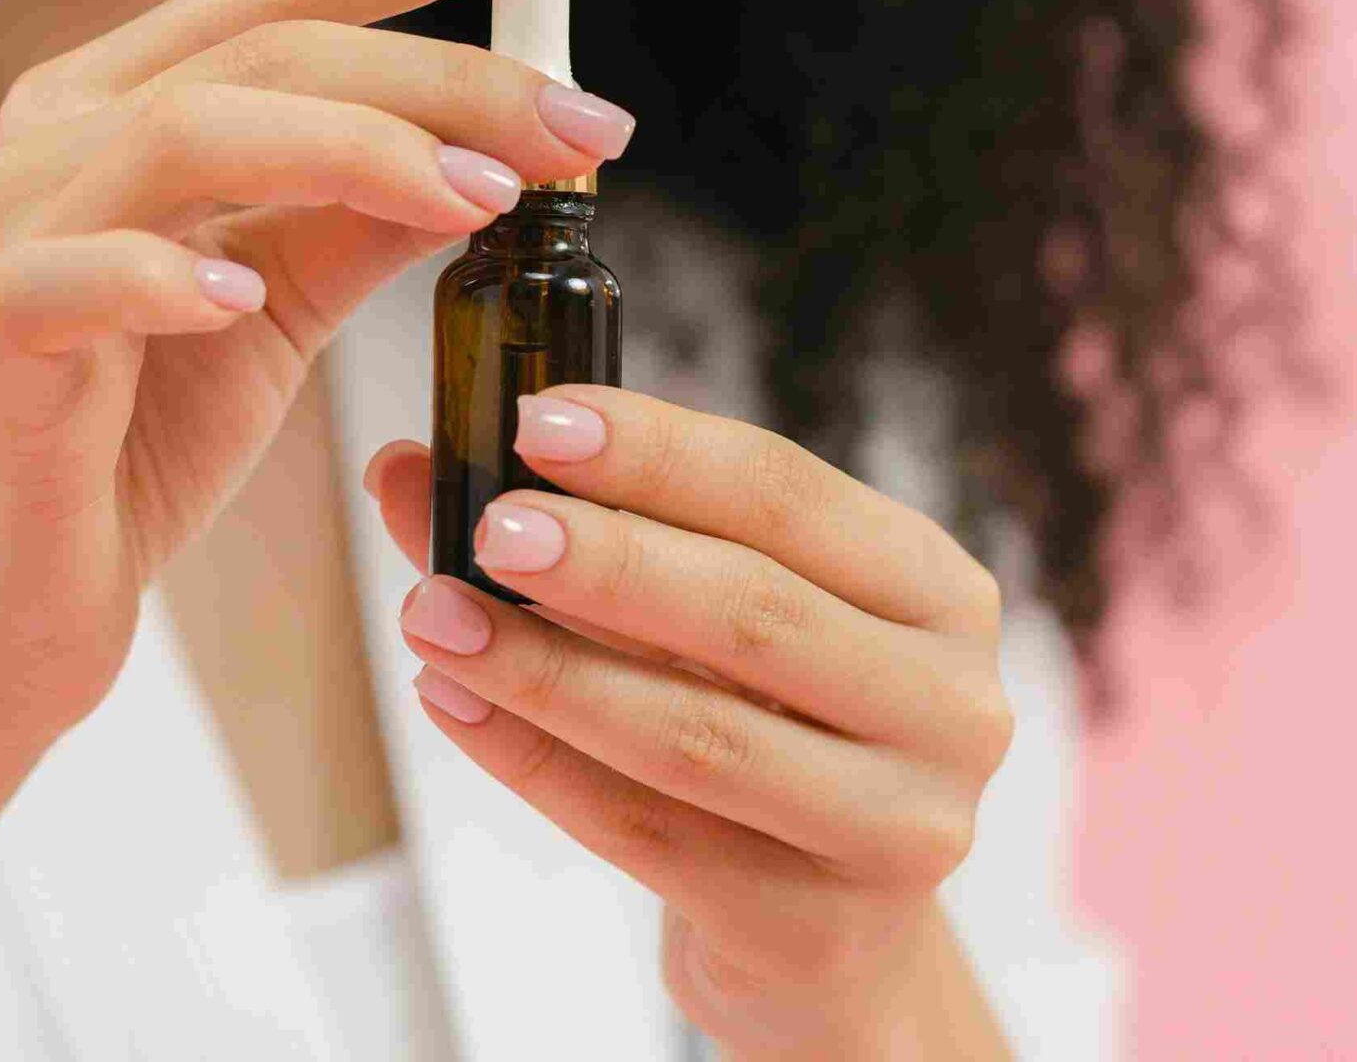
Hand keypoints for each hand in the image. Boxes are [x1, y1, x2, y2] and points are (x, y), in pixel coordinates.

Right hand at [0, 0, 639, 757]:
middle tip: (587, 123)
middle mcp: (64, 134)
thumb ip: (363, 216)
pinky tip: (242, 299)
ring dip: (352, 151)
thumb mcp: (277, 307)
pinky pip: (73, 280)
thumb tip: (497, 145)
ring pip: (187, 129)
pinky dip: (164, 277)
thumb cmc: (131, 446)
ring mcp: (17, 229)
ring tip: (478, 197)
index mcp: (130, 102)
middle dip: (447, 70)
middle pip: (270, 43)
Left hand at [363, 386, 1014, 1056]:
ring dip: (547, 668)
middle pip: (754, 610)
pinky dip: (536, 762)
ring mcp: (899, 826)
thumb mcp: (704, 620)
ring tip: (436, 616)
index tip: (537, 420)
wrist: (827, 934)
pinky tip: (456, 704)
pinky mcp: (819, 927)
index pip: (788, 495)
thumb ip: (579, 532)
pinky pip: (647, 831)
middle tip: (489, 526)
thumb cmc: (767, 732)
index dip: (659, 453)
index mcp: (934, 589)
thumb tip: (407, 470)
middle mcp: (949, 703)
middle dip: (607, 560)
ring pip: (696, 732)